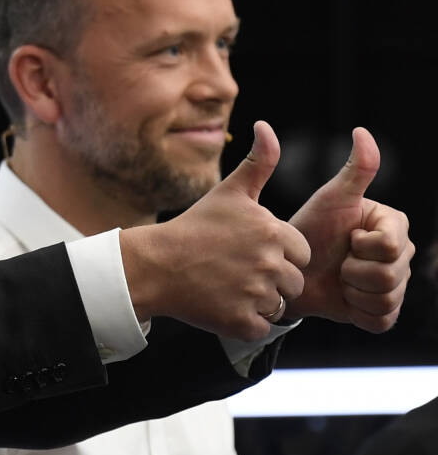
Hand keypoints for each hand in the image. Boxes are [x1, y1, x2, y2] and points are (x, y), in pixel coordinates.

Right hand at [121, 121, 310, 340]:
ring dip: (258, 301)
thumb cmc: (193, 227)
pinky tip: (221, 304)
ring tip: (228, 286)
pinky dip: (243, 321)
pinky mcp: (241, 321)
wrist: (154, 265)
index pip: (300, 253)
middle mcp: (270, 263)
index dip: (277, 253)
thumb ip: (258, 162)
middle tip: (235, 270)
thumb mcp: (229, 192)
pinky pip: (259, 327)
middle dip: (270, 279)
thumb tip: (266, 127)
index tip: (246, 250)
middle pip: (293, 281)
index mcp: (274, 232)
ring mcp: (255, 294)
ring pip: (278, 305)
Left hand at [286, 127, 412, 330]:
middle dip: (353, 271)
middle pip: (390, 275)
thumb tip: (362, 132)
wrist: (289, 268)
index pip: (391, 246)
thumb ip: (354, 170)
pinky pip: (380, 319)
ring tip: (339, 278)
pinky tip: (344, 298)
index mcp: (395, 225)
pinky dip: (357, 311)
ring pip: (386, 297)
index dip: (362, 247)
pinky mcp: (383, 312)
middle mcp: (403, 254)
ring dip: (353, 291)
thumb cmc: (310, 228)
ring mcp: (396, 284)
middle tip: (337, 262)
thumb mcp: (330, 199)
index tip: (346, 238)